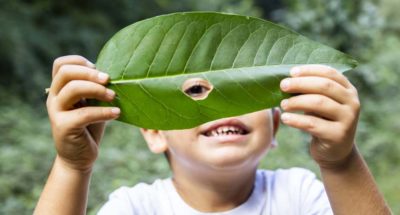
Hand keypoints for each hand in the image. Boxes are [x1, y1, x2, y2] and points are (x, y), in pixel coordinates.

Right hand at [46, 55, 119, 171]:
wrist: (79, 158)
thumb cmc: (89, 128)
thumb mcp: (92, 104)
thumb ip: (96, 90)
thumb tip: (114, 75)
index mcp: (60, 89)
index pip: (61, 64)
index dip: (80, 61)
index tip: (98, 69)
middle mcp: (54, 98)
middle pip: (66, 72)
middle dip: (90, 73)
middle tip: (109, 80)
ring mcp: (56, 112)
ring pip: (73, 89)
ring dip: (97, 90)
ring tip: (114, 96)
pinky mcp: (63, 127)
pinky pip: (84, 113)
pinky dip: (103, 112)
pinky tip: (117, 113)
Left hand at [279, 65, 359, 168]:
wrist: (335, 152)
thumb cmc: (323, 121)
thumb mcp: (320, 103)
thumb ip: (311, 91)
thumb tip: (287, 80)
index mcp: (348, 90)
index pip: (330, 73)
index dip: (310, 70)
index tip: (291, 72)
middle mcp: (352, 103)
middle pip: (324, 86)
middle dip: (301, 84)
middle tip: (283, 85)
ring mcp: (348, 119)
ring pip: (319, 103)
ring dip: (297, 101)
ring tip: (282, 104)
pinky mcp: (338, 136)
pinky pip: (313, 124)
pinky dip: (296, 120)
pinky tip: (285, 118)